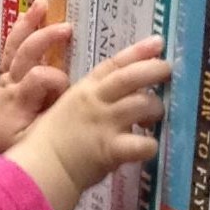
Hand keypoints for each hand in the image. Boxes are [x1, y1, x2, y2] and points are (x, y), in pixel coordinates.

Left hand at [0, 0, 72, 157]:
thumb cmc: (13, 145)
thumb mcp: (33, 142)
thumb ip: (51, 125)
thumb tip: (72, 110)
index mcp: (19, 101)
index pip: (40, 78)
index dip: (57, 79)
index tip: (68, 91)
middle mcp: (10, 83)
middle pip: (26, 53)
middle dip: (45, 38)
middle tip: (66, 29)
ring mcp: (7, 75)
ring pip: (16, 44)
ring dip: (29, 24)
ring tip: (41, 5)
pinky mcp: (6, 71)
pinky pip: (11, 45)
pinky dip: (21, 27)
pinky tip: (33, 11)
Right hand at [8, 39, 168, 209]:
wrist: (41, 167)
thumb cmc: (49, 140)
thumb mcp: (67, 109)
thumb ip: (92, 101)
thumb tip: (119, 98)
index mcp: (85, 90)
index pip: (114, 64)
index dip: (138, 52)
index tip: (158, 42)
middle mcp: (97, 102)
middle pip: (130, 78)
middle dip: (153, 70)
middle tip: (168, 69)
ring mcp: (105, 124)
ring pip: (141, 104)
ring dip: (155, 108)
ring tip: (156, 115)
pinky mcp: (111, 148)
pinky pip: (142, 144)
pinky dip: (150, 145)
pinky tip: (149, 147)